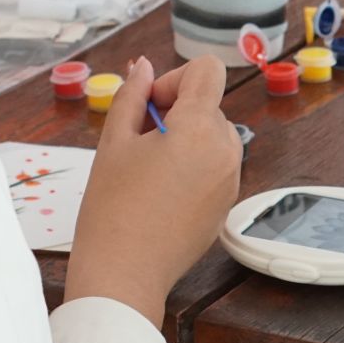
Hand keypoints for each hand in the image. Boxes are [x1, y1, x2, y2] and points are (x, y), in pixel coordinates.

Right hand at [64, 55, 241, 327]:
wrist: (123, 276)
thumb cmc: (112, 208)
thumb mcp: (114, 142)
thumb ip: (132, 95)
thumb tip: (142, 66)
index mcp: (200, 129)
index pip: (207, 70)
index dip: (174, 79)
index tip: (149, 107)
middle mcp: (226, 151)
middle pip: (208, 104)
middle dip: (174, 112)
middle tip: (137, 143)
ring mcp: (231, 181)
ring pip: (212, 135)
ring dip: (184, 139)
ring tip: (147, 171)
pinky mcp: (226, 205)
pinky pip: (215, 166)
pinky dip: (193, 166)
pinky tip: (160, 194)